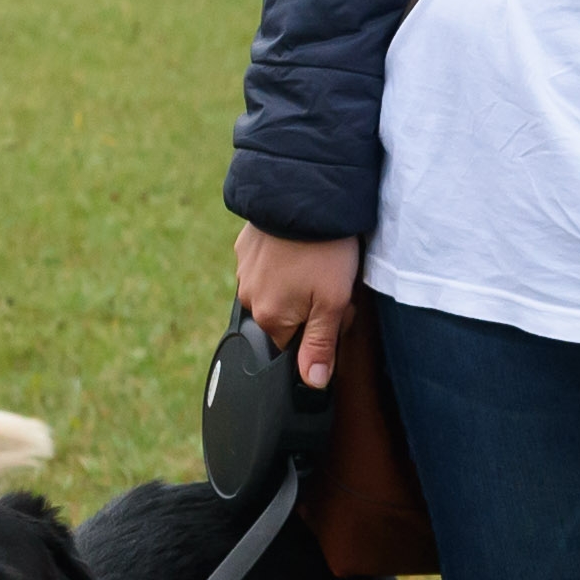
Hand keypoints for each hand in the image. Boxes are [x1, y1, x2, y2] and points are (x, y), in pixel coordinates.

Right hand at [234, 224, 364, 388]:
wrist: (305, 195)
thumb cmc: (324, 251)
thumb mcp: (333, 303)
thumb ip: (320, 346)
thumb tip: (312, 384)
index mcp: (269, 318)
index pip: (294, 345)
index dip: (320, 331)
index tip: (335, 310)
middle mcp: (249, 297)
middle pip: (284, 318)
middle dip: (308, 307)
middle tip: (332, 282)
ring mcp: (244, 270)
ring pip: (275, 291)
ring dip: (295, 283)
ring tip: (318, 260)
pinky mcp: (246, 246)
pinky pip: (265, 264)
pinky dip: (283, 260)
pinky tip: (302, 247)